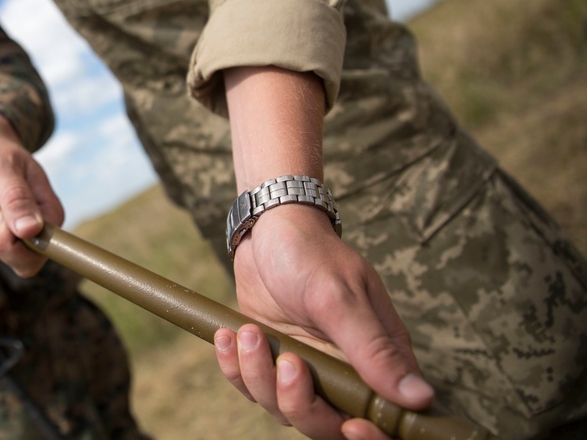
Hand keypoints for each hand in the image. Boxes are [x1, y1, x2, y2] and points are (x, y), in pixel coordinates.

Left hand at [214, 206, 432, 439]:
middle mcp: (340, 371)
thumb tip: (420, 399)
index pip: (382, 419)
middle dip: (301, 403)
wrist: (270, 228)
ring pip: (281, 408)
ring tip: (251, 334)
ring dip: (260, 377)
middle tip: (289, 363)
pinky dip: (235, 368)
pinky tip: (228, 337)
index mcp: (375, 359)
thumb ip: (374, 350)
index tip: (350, 426)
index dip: (369, 435)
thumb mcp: (342, 298)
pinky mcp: (268, 359)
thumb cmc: (313, 254)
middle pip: (325, 424)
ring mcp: (303, 368)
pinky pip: (250, 385)